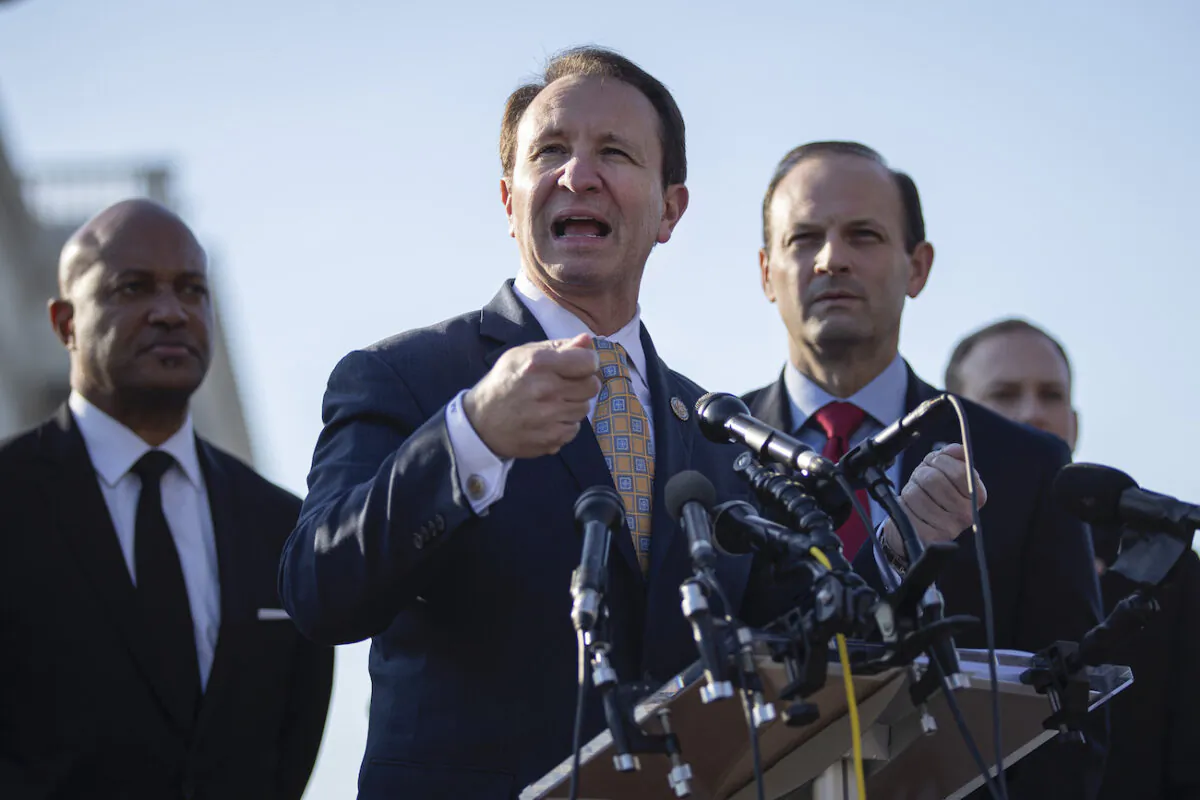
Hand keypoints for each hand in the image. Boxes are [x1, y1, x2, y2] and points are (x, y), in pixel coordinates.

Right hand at [463, 333, 601, 458]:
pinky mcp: (551, 439)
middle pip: (592, 386)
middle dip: (582, 383)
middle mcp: (546, 390)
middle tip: (564, 385)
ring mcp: (549, 418)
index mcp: (539, 364)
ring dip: (573, 404)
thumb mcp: (522, 354)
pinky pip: (574, 429)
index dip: (587, 362)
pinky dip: (564, 424)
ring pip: (584, 408)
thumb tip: (587, 340)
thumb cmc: (503, 382)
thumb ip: (557, 346)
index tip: (578, 365)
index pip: (588, 361)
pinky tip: (547, 419)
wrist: (480, 423)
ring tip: (552, 402)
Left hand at [881, 444, 987, 554]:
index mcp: (976, 496)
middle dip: (923, 473)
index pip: (960, 471)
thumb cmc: (934, 493)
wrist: (919, 523)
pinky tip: (911, 507)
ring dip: (911, 487)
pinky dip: (904, 501)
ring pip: (916, 492)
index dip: (942, 461)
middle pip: (934, 480)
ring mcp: (947, 528)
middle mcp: (966, 514)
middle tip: (922, 478)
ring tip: (917, 493)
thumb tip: (957, 449)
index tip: (936, 463)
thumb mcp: (945, 470)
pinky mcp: (927, 536)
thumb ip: (953, 455)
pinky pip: (906, 507)